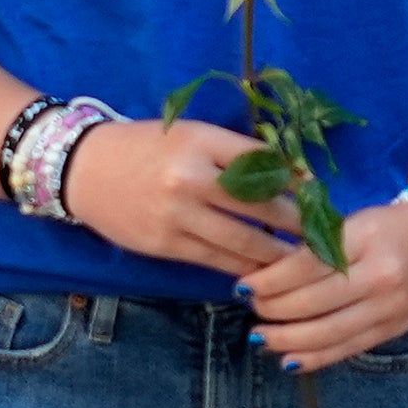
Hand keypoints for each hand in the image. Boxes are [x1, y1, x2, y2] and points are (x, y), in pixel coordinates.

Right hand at [55, 117, 301, 273]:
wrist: (84, 169)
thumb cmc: (146, 147)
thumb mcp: (191, 135)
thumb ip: (234, 152)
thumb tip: (291, 175)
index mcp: (201, 140)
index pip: (263, 163)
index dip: (297, 183)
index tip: (320, 197)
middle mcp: (191, 177)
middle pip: (261, 206)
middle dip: (298, 225)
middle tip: (324, 237)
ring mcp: (177, 214)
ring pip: (244, 241)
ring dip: (279, 255)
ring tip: (304, 263)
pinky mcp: (165, 244)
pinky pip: (217, 262)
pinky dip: (245, 268)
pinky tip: (264, 273)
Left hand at [239, 195, 407, 369]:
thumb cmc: (392, 227)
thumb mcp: (357, 220)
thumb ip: (318, 242)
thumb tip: (266, 267)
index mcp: (366, 238)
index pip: (309, 264)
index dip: (271, 280)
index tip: (244, 285)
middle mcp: (379, 276)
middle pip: (314, 301)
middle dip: (273, 309)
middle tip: (251, 306)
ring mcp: (387, 308)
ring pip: (327, 332)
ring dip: (286, 339)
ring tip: (259, 336)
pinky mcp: (391, 331)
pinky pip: (346, 350)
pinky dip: (314, 358)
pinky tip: (287, 359)